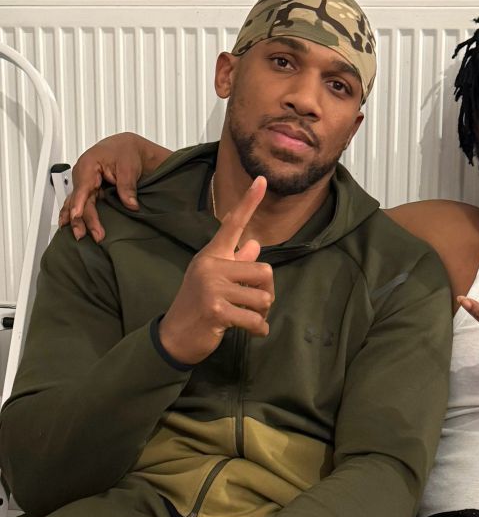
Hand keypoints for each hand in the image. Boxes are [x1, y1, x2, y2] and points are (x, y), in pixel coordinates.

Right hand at [58, 132, 169, 241]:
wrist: (126, 147)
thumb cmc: (125, 151)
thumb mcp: (128, 166)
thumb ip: (127, 186)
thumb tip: (131, 205)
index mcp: (88, 165)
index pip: (82, 188)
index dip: (79, 203)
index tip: (77, 215)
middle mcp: (82, 175)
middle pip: (79, 200)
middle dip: (82, 219)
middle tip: (91, 235)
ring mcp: (83, 183)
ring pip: (76, 204)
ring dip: (77, 220)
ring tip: (80, 236)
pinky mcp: (88, 189)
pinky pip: (79, 203)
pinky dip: (74, 214)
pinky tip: (69, 226)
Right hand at [158, 176, 273, 364]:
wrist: (175, 336)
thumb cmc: (198, 305)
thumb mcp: (214, 279)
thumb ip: (235, 262)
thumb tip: (255, 243)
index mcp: (212, 255)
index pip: (233, 224)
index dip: (249, 202)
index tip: (262, 179)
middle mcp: (211, 265)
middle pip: (264, 270)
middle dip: (266, 292)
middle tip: (254, 305)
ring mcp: (212, 287)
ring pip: (263, 296)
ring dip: (262, 313)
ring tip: (248, 318)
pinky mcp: (216, 310)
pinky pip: (255, 319)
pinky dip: (259, 329)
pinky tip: (251, 331)